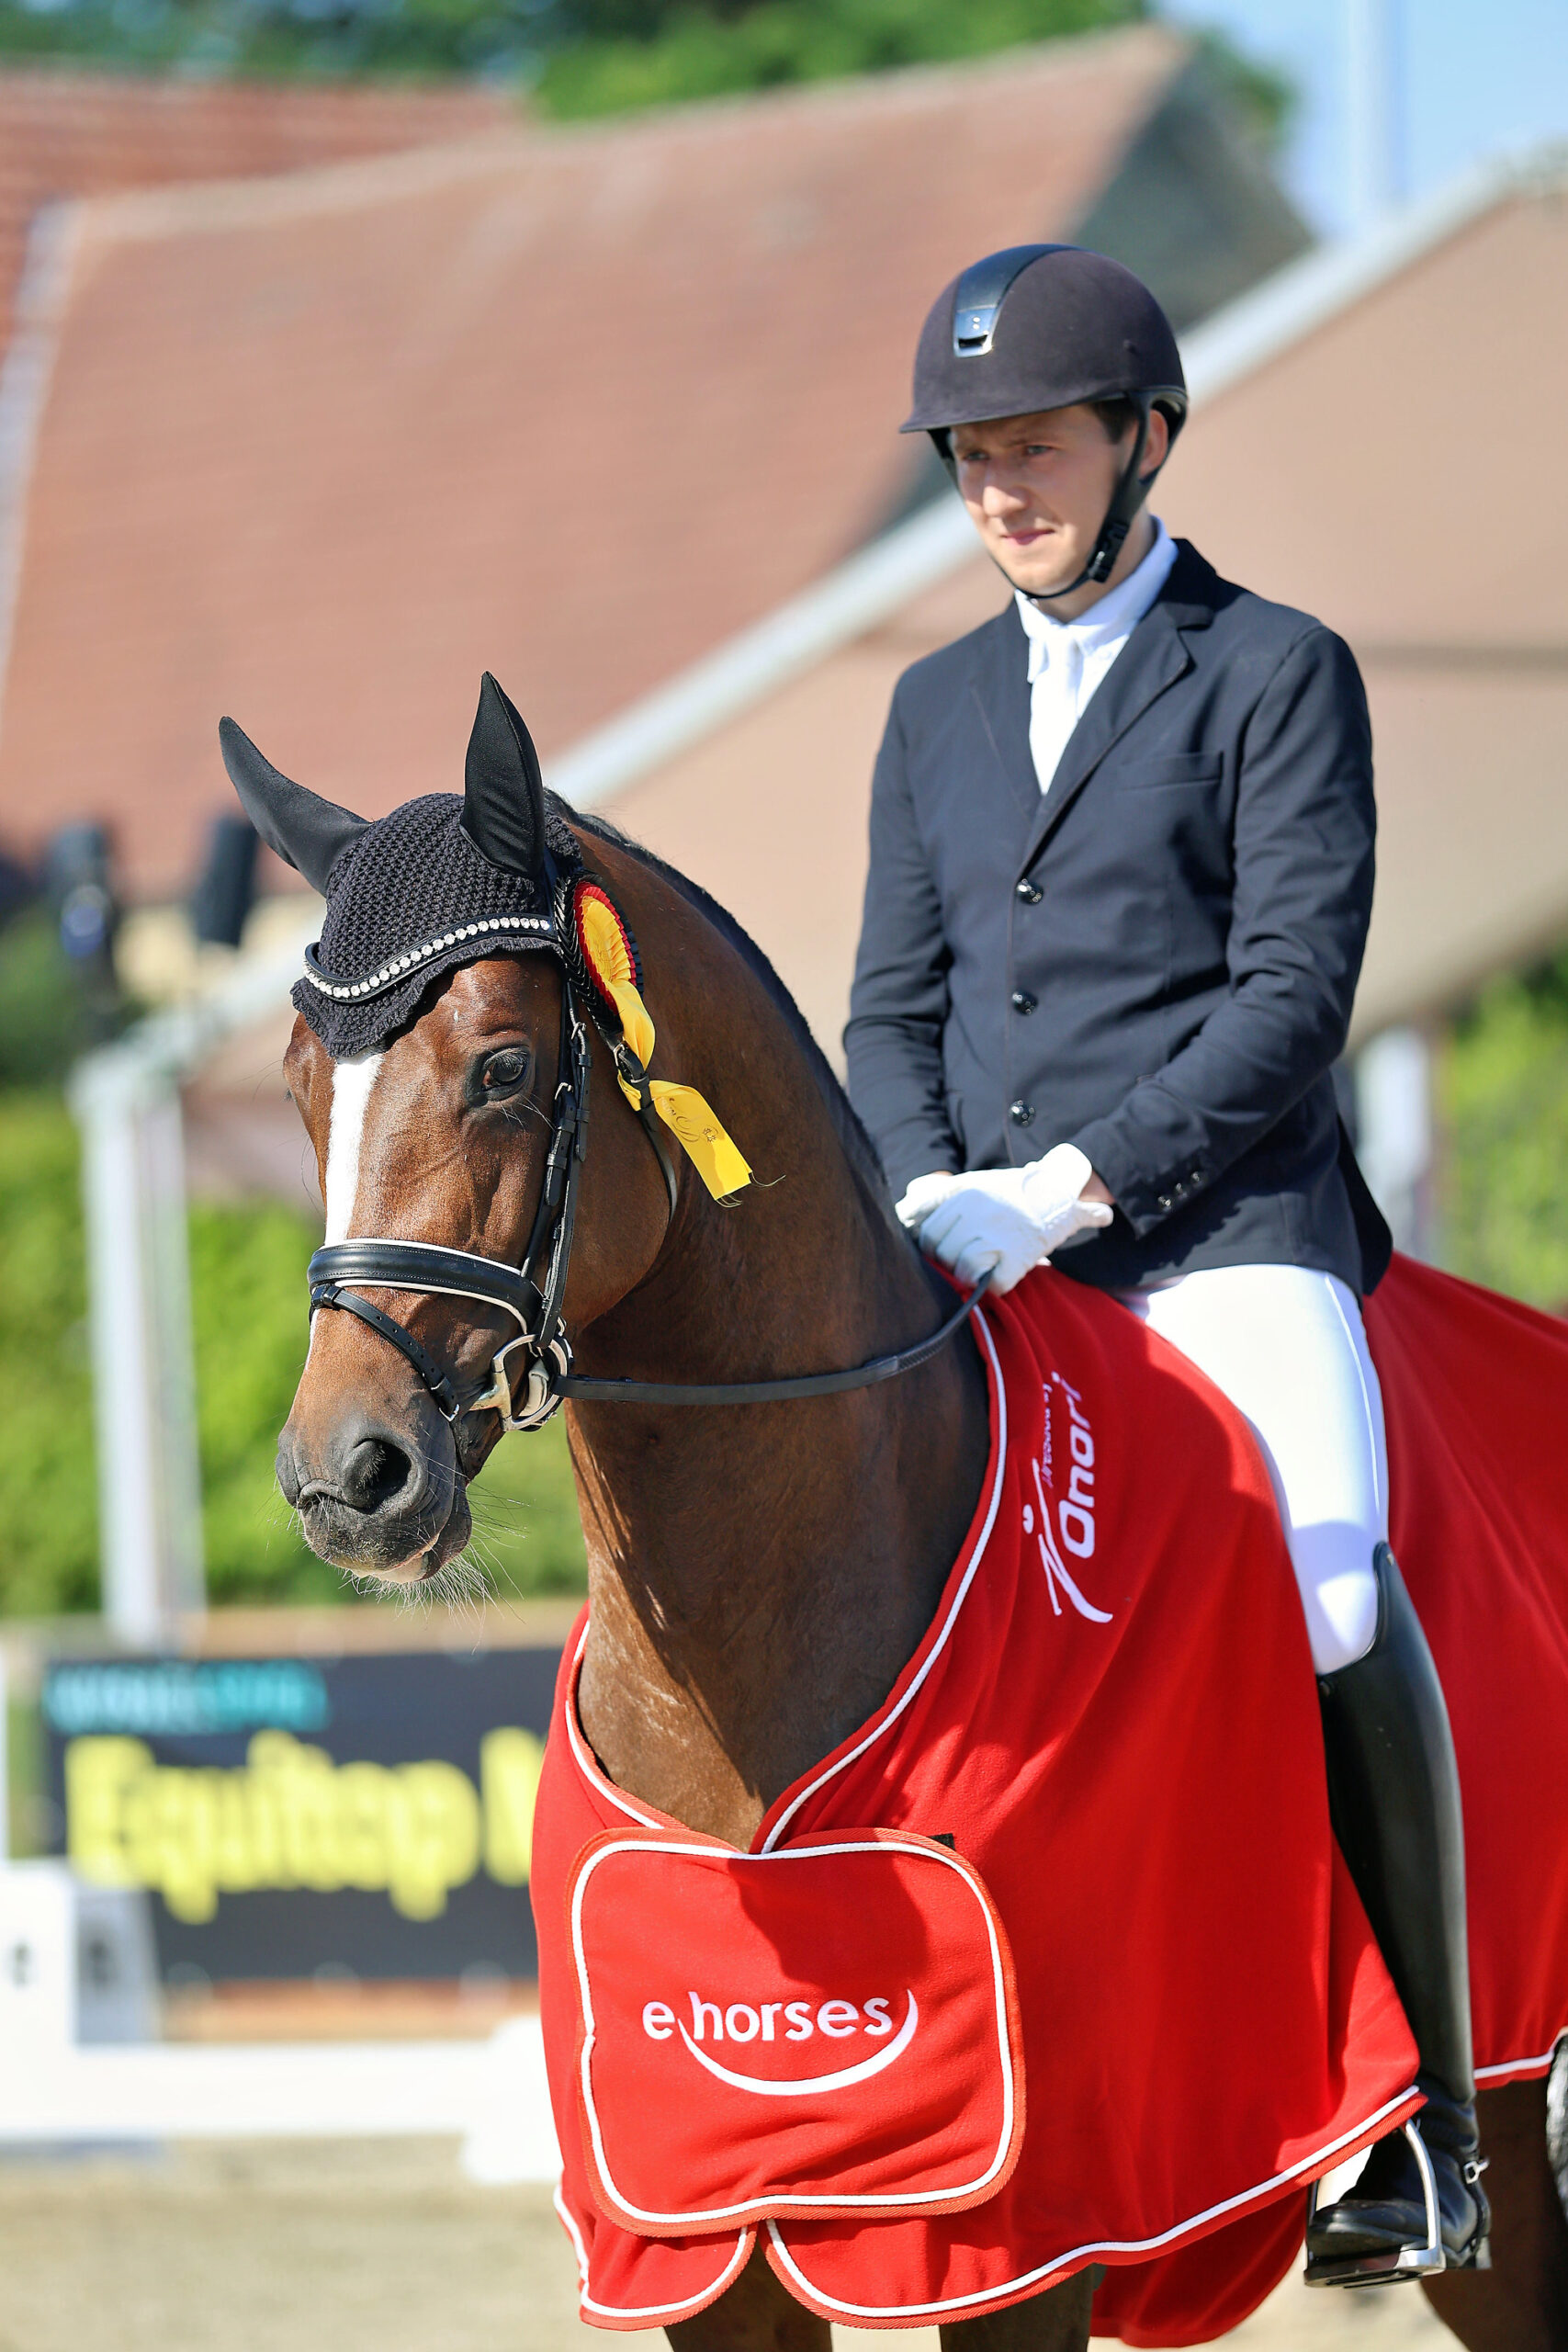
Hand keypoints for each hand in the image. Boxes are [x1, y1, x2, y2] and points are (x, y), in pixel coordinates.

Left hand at [897, 1146, 1113, 1292]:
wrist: (1058, 1191)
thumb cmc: (1008, 1192)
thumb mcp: (971, 1183)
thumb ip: (935, 1194)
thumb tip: (901, 1212)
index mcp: (964, 1193)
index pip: (928, 1232)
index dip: (930, 1248)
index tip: (939, 1253)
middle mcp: (978, 1211)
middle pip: (942, 1252)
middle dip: (948, 1262)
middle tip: (964, 1261)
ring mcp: (998, 1234)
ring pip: (962, 1269)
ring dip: (968, 1276)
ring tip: (980, 1269)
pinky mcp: (1018, 1256)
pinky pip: (990, 1284)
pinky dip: (992, 1286)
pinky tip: (999, 1275)